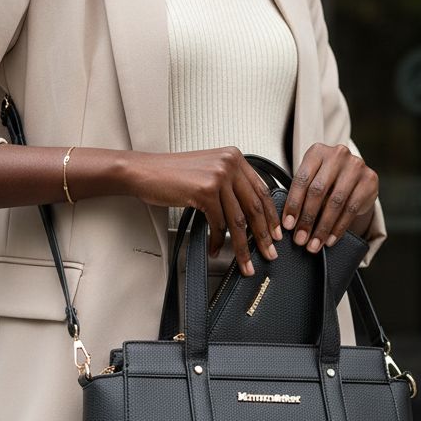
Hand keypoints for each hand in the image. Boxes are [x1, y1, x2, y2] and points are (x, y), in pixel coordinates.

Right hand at [122, 146, 283, 275]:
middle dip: (264, 235)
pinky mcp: (205, 190)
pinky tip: (216, 249)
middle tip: (269, 253)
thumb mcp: (208, 170)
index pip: (261, 190)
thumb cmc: (173, 174)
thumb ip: (230, 184)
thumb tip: (248, 213)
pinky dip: (218, 240)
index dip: (271, 215)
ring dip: (243, 246)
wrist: (144, 171)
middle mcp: (230, 163)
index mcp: (234, 157)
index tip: (276, 234)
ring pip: (238, 219)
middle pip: (254, 206)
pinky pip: (218, 223)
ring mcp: (218, 175)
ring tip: (246, 263)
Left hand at [281, 143, 377, 252]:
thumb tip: (289, 224)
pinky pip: (351, 209)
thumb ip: (302, 195)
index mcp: (317, 152)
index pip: (302, 180)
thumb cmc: (326, 180)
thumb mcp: (313, 180)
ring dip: (322, 228)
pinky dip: (338, 228)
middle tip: (300, 239)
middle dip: (307, 219)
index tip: (288, 225)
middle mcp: (338, 154)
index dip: (294, 204)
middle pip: (318, 191)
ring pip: (335, 202)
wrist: (355, 175)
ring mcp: (356, 166)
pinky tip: (330, 239)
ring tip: (314, 244)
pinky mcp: (369, 180)